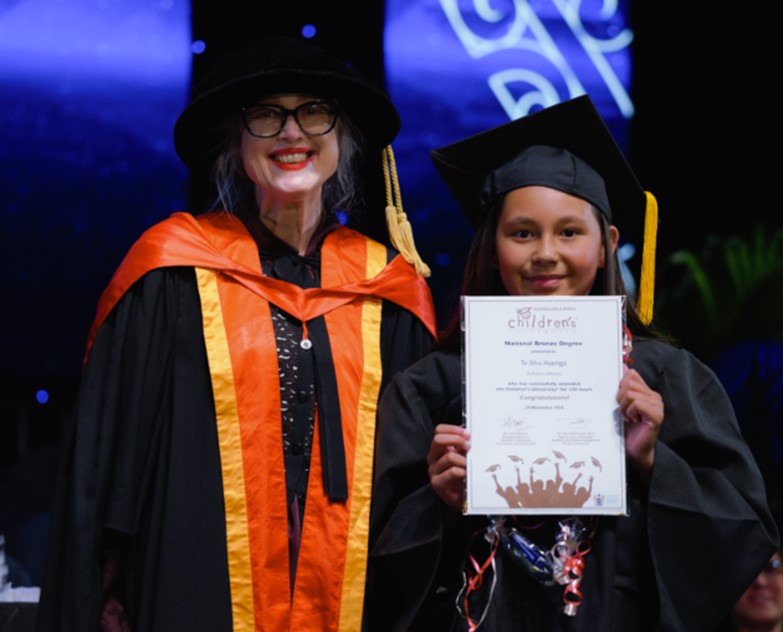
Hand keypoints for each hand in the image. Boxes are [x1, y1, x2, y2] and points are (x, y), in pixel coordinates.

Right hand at [427, 424, 470, 510]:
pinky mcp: (437, 482)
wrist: (459, 498)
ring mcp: (433, 470)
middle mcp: (433, 458)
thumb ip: (462, 447)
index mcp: (438, 449)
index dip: (453, 429)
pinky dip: (464, 471)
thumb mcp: (462, 457)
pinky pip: (453, 471)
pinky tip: (468, 474)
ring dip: (464, 460)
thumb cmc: (461, 476)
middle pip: (438, 439)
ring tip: (470, 465)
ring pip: (449, 456)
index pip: (439, 431)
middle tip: (469, 446)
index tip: (467, 434)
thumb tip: (471, 436)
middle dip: (456, 439)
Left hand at [617, 367, 663, 484]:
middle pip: (629, 382)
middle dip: (619, 396)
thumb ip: (623, 387)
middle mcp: (654, 396)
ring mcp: (657, 405)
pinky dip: (629, 412)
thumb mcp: (621, 404)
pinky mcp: (657, 415)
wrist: (634, 450)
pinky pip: (637, 403)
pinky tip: (632, 421)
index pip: (631, 375)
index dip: (620, 383)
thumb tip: (623, 366)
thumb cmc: (626, 428)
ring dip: (623, 406)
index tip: (618, 398)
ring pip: (631, 393)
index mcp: (647, 392)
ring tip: (627, 417)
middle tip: (622, 411)